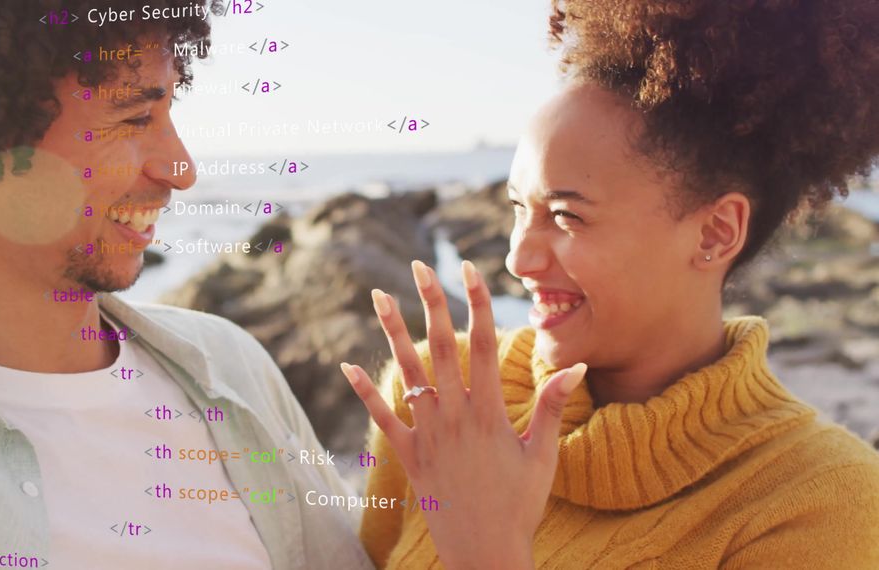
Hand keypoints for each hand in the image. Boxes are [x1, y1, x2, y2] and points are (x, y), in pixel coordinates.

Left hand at [341, 259, 586, 569]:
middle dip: (432, 303)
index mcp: (489, 413)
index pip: (481, 345)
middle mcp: (455, 417)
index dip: (477, 304)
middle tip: (420, 266)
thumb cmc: (520, 505)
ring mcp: (428, 435)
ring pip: (408, 373)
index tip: (470, 270)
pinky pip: (383, 418)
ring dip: (393, 332)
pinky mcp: (409, 456)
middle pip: (441, 347)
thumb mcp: (543, 455)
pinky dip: (365, 392)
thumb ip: (553, 407)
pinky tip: (347, 365)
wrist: (485, 552)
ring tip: (380, 296)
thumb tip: (574, 363)